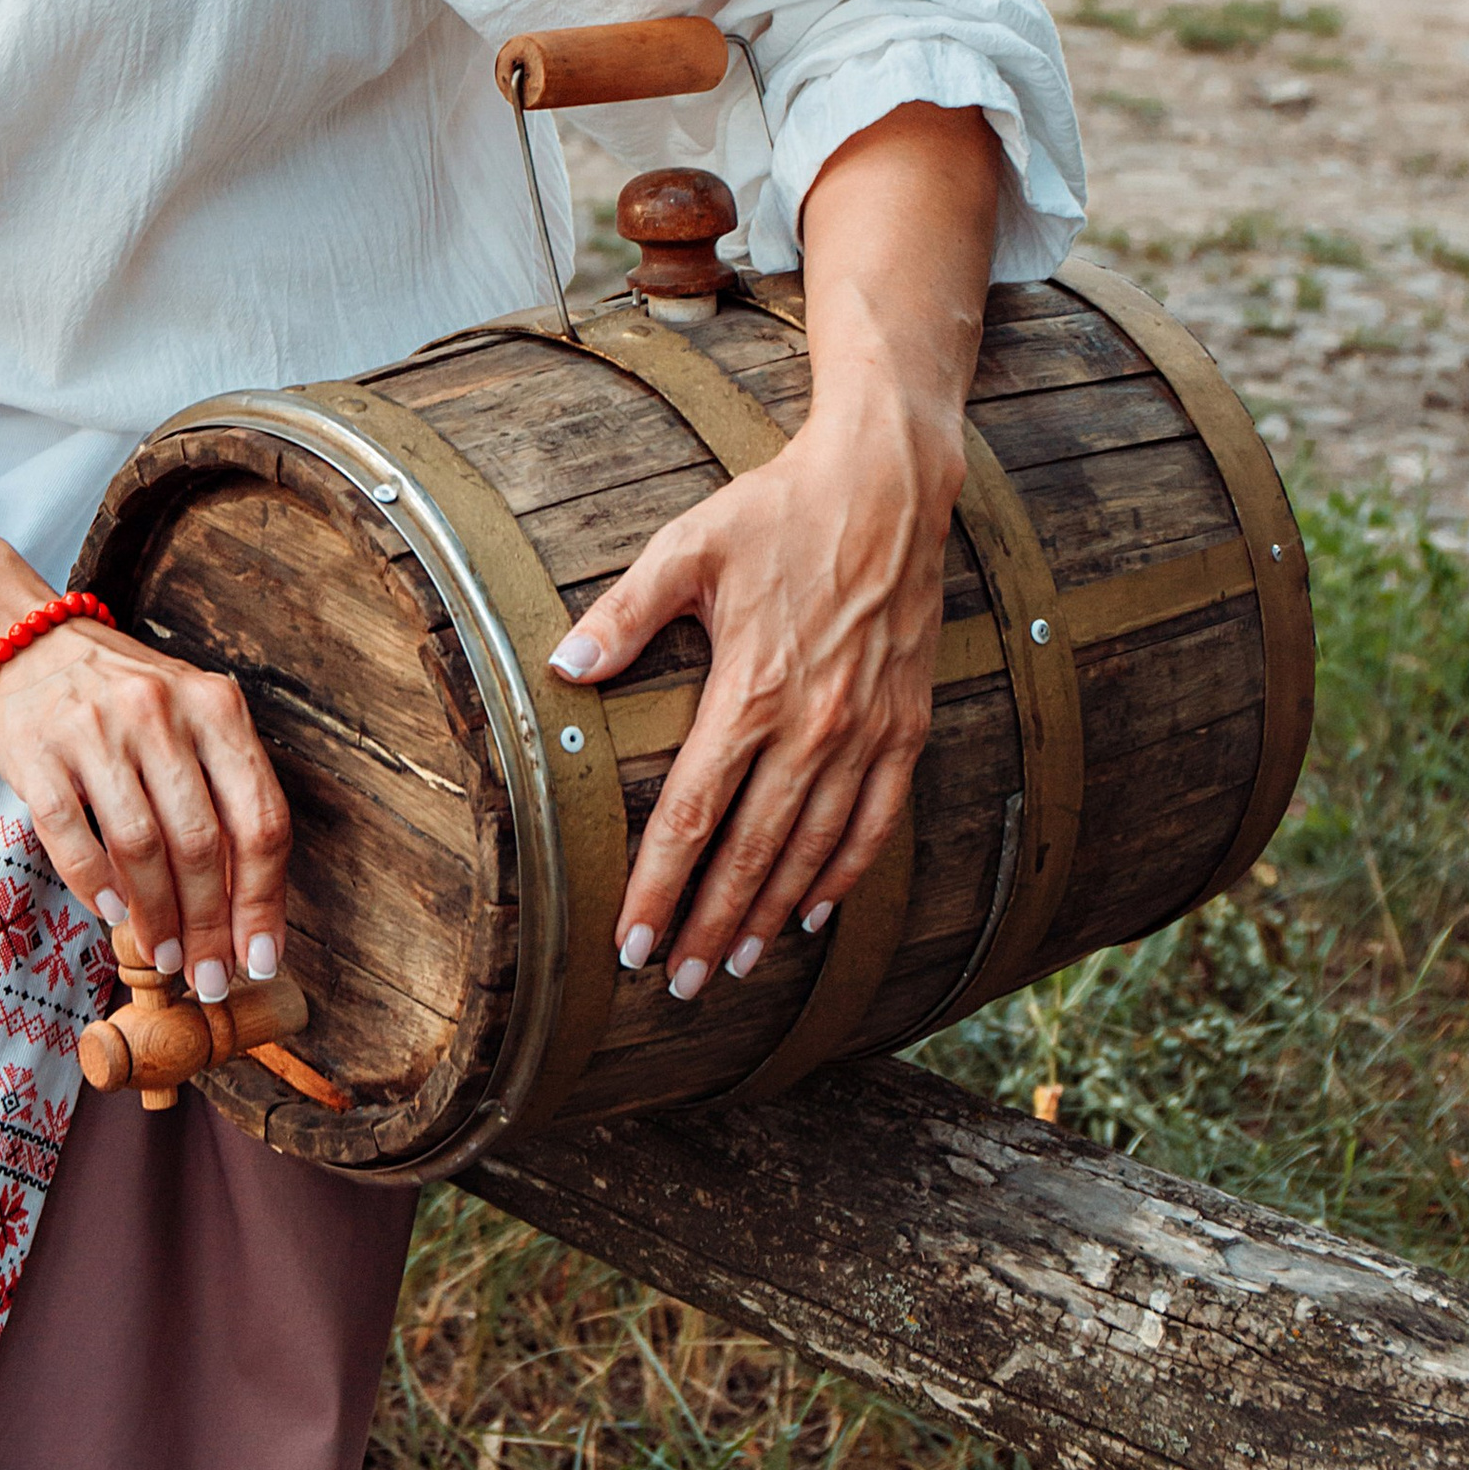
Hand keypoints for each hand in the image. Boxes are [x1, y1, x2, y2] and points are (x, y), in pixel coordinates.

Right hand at [0, 620, 291, 1001]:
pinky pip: (72, 839)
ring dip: (156, 918)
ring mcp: (96, 730)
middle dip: (208, 926)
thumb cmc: (125, 704)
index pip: (260, 818)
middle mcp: (160, 711)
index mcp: (216, 706)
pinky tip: (111, 913)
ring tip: (163, 956)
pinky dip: (95, 887)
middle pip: (201, 844)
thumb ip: (223, 797)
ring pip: (140, 848)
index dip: (263, 900)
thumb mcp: (191, 723)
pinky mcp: (38, 753)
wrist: (26, 647)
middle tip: (208, 976)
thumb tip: (248, 914)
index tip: (259, 957)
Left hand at [549, 379, 960, 992]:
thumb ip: (625, 614)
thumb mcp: (687, 547)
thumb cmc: (777, 510)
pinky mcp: (905, 723)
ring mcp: (866, 730)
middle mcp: (813, 725)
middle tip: (679, 985)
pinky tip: (816, 909)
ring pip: (815, 849)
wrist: (887, 484)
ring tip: (736, 964)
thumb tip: (563, 666)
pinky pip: (877, 819)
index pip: (696, 816)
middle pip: (753, 853)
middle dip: (710, 925)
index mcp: (750, 691)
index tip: (632, 942)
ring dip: (772, 914)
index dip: (661, 887)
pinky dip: (846, 873)